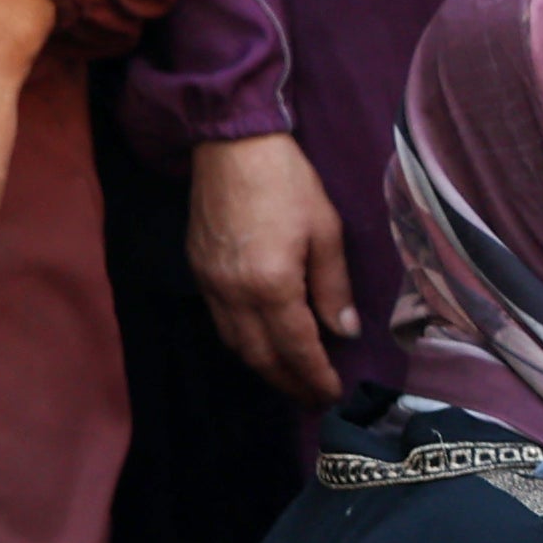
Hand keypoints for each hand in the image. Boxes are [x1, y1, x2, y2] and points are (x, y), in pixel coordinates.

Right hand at [187, 131, 358, 402]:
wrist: (232, 146)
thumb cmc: (288, 182)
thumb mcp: (326, 231)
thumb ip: (334, 287)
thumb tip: (345, 332)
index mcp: (271, 286)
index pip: (296, 349)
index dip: (314, 377)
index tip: (331, 394)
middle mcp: (234, 295)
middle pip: (260, 358)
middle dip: (288, 382)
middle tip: (311, 396)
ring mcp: (210, 285)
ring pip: (235, 345)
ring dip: (263, 367)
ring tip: (290, 377)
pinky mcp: (198, 272)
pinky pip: (220, 323)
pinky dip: (243, 343)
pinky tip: (261, 342)